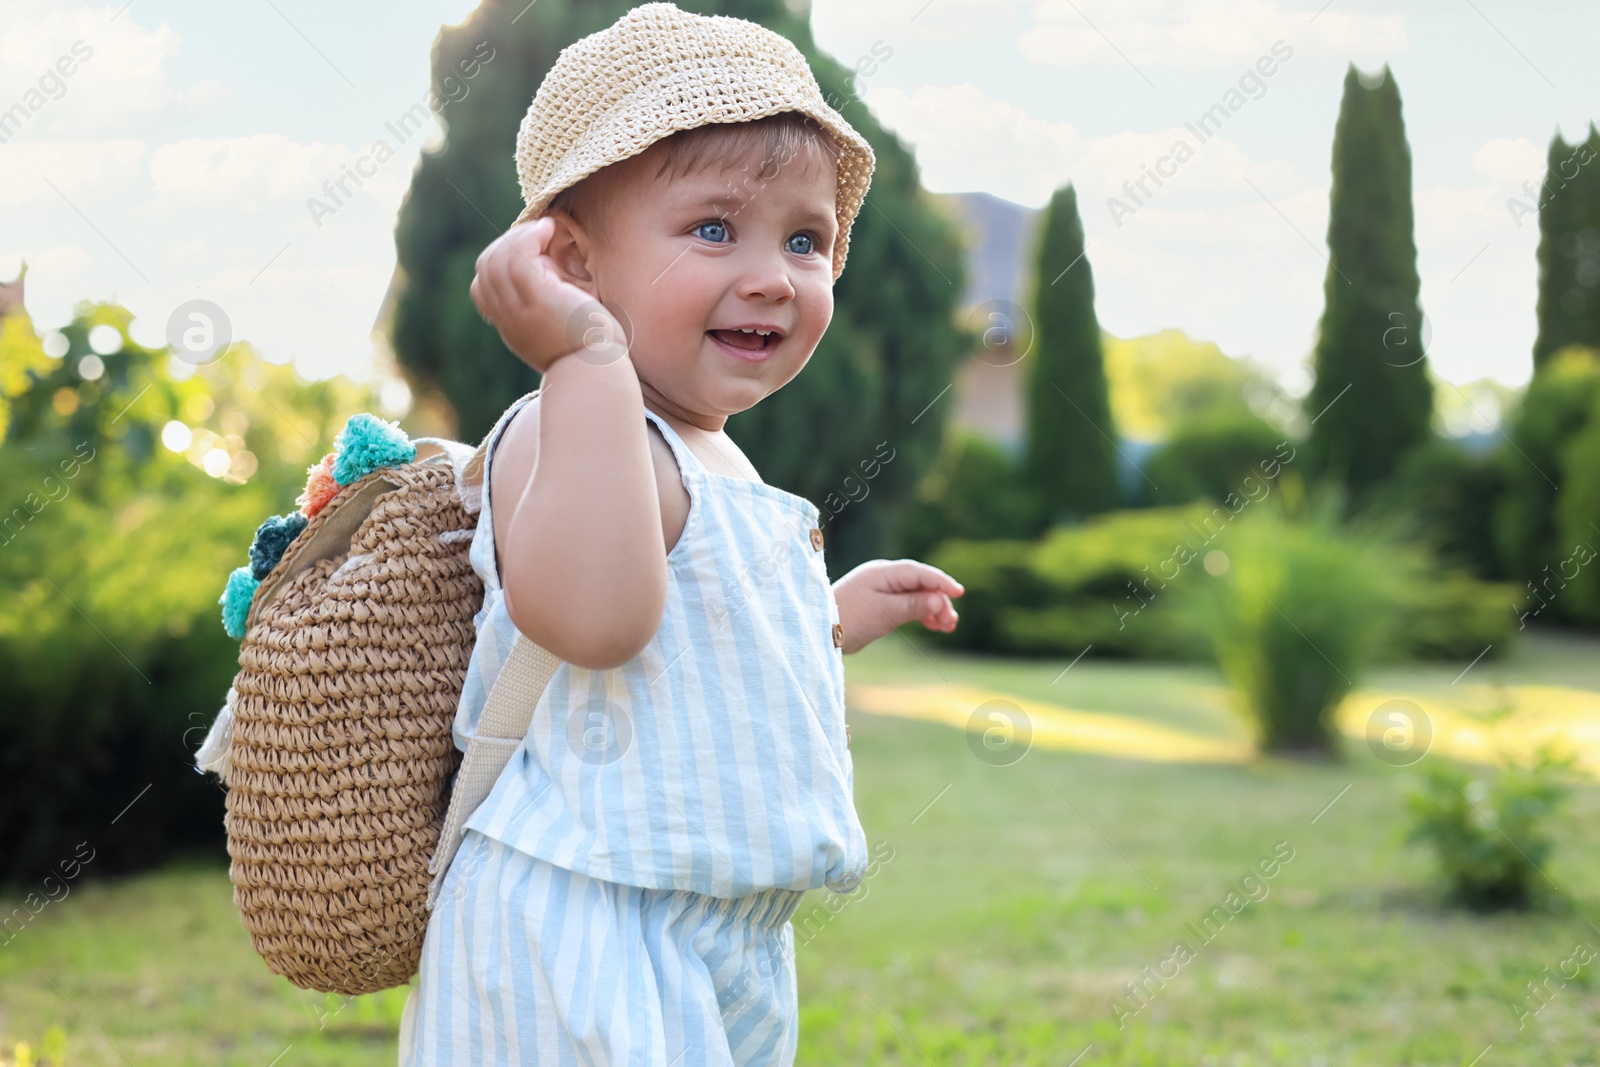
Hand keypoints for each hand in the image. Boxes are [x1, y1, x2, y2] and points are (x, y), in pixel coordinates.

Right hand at [469, 216, 624, 373]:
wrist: (599, 372)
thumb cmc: (590, 348)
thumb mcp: (558, 326)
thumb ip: (544, 304)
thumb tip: (547, 268)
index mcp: (511, 326)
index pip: (482, 287)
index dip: (497, 263)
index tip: (530, 256)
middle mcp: (509, 319)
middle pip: (486, 267)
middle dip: (507, 243)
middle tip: (539, 236)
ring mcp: (520, 310)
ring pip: (498, 260)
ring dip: (520, 235)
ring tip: (546, 230)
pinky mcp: (539, 300)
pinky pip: (518, 258)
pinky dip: (529, 236)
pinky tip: (549, 230)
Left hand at [832, 559, 962, 654]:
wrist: (821, 630)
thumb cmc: (850, 618)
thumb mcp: (884, 613)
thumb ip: (913, 605)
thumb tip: (939, 600)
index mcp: (883, 572)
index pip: (919, 573)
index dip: (941, 582)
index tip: (959, 593)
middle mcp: (884, 577)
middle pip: (921, 584)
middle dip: (940, 601)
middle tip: (952, 622)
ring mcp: (882, 590)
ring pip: (916, 595)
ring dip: (933, 609)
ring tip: (947, 627)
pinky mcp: (881, 604)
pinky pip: (907, 605)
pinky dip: (921, 614)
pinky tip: (933, 625)